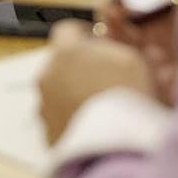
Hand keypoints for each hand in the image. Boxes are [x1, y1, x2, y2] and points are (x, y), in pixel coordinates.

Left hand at [38, 20, 153, 144]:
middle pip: (61, 63)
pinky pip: (60, 119)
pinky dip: (74, 119)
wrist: (115, 148)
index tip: (98, 41)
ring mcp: (45, 107)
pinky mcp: (48, 134)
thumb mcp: (133, 60)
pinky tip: (96, 125)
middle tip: (106, 77)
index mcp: (65, 52)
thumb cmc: (127, 100)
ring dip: (76, 94)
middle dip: (81, 67)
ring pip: (59, 92)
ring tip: (104, 105)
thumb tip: (115, 45)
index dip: (85, 35)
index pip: (67, 30)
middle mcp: (48, 76)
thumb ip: (118, 46)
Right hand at [97, 0, 177, 106]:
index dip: (115, 14)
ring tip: (137, 37)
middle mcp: (163, 47)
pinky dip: (157, 72)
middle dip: (114, 29)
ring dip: (134, 50)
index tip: (110, 1)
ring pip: (142, 64)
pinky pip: (164, 85)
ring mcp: (175, 66)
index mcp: (161, 26)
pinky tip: (160, 56)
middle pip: (127, 43)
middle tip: (109, 14)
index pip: (128, 24)